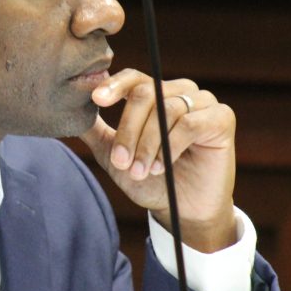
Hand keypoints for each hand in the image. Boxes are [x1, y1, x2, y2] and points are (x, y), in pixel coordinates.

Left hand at [79, 69, 236, 252]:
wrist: (182, 212)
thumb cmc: (151, 181)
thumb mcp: (115, 156)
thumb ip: (95, 132)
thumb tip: (68, 111)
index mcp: (155, 94)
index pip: (132, 78)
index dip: (114, 87)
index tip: (97, 100)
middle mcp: (179, 92)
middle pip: (145, 94)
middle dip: (129, 131)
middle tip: (122, 162)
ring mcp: (202, 102)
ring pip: (166, 109)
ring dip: (148, 144)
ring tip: (141, 171)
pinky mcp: (222, 118)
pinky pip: (191, 123)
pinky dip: (171, 146)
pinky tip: (162, 167)